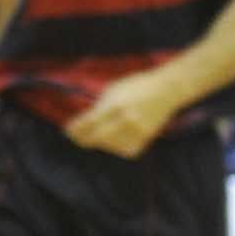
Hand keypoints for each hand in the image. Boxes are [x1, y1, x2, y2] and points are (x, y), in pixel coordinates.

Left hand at [62, 74, 182, 160]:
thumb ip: (99, 106)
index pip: (90, 122)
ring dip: (100, 143)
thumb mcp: (113, 89)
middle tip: (76, 137)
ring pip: (111, 146)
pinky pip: (127, 150)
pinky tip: (114, 141)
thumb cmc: (136, 86)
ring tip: (98, 135)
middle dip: (83, 139)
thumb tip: (84, 122)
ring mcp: (138, 130)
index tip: (67, 130)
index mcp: (115, 104)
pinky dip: (117, 148)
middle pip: (98, 138)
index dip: (75, 129)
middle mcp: (126, 119)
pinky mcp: (147, 137)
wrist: (167, 90)